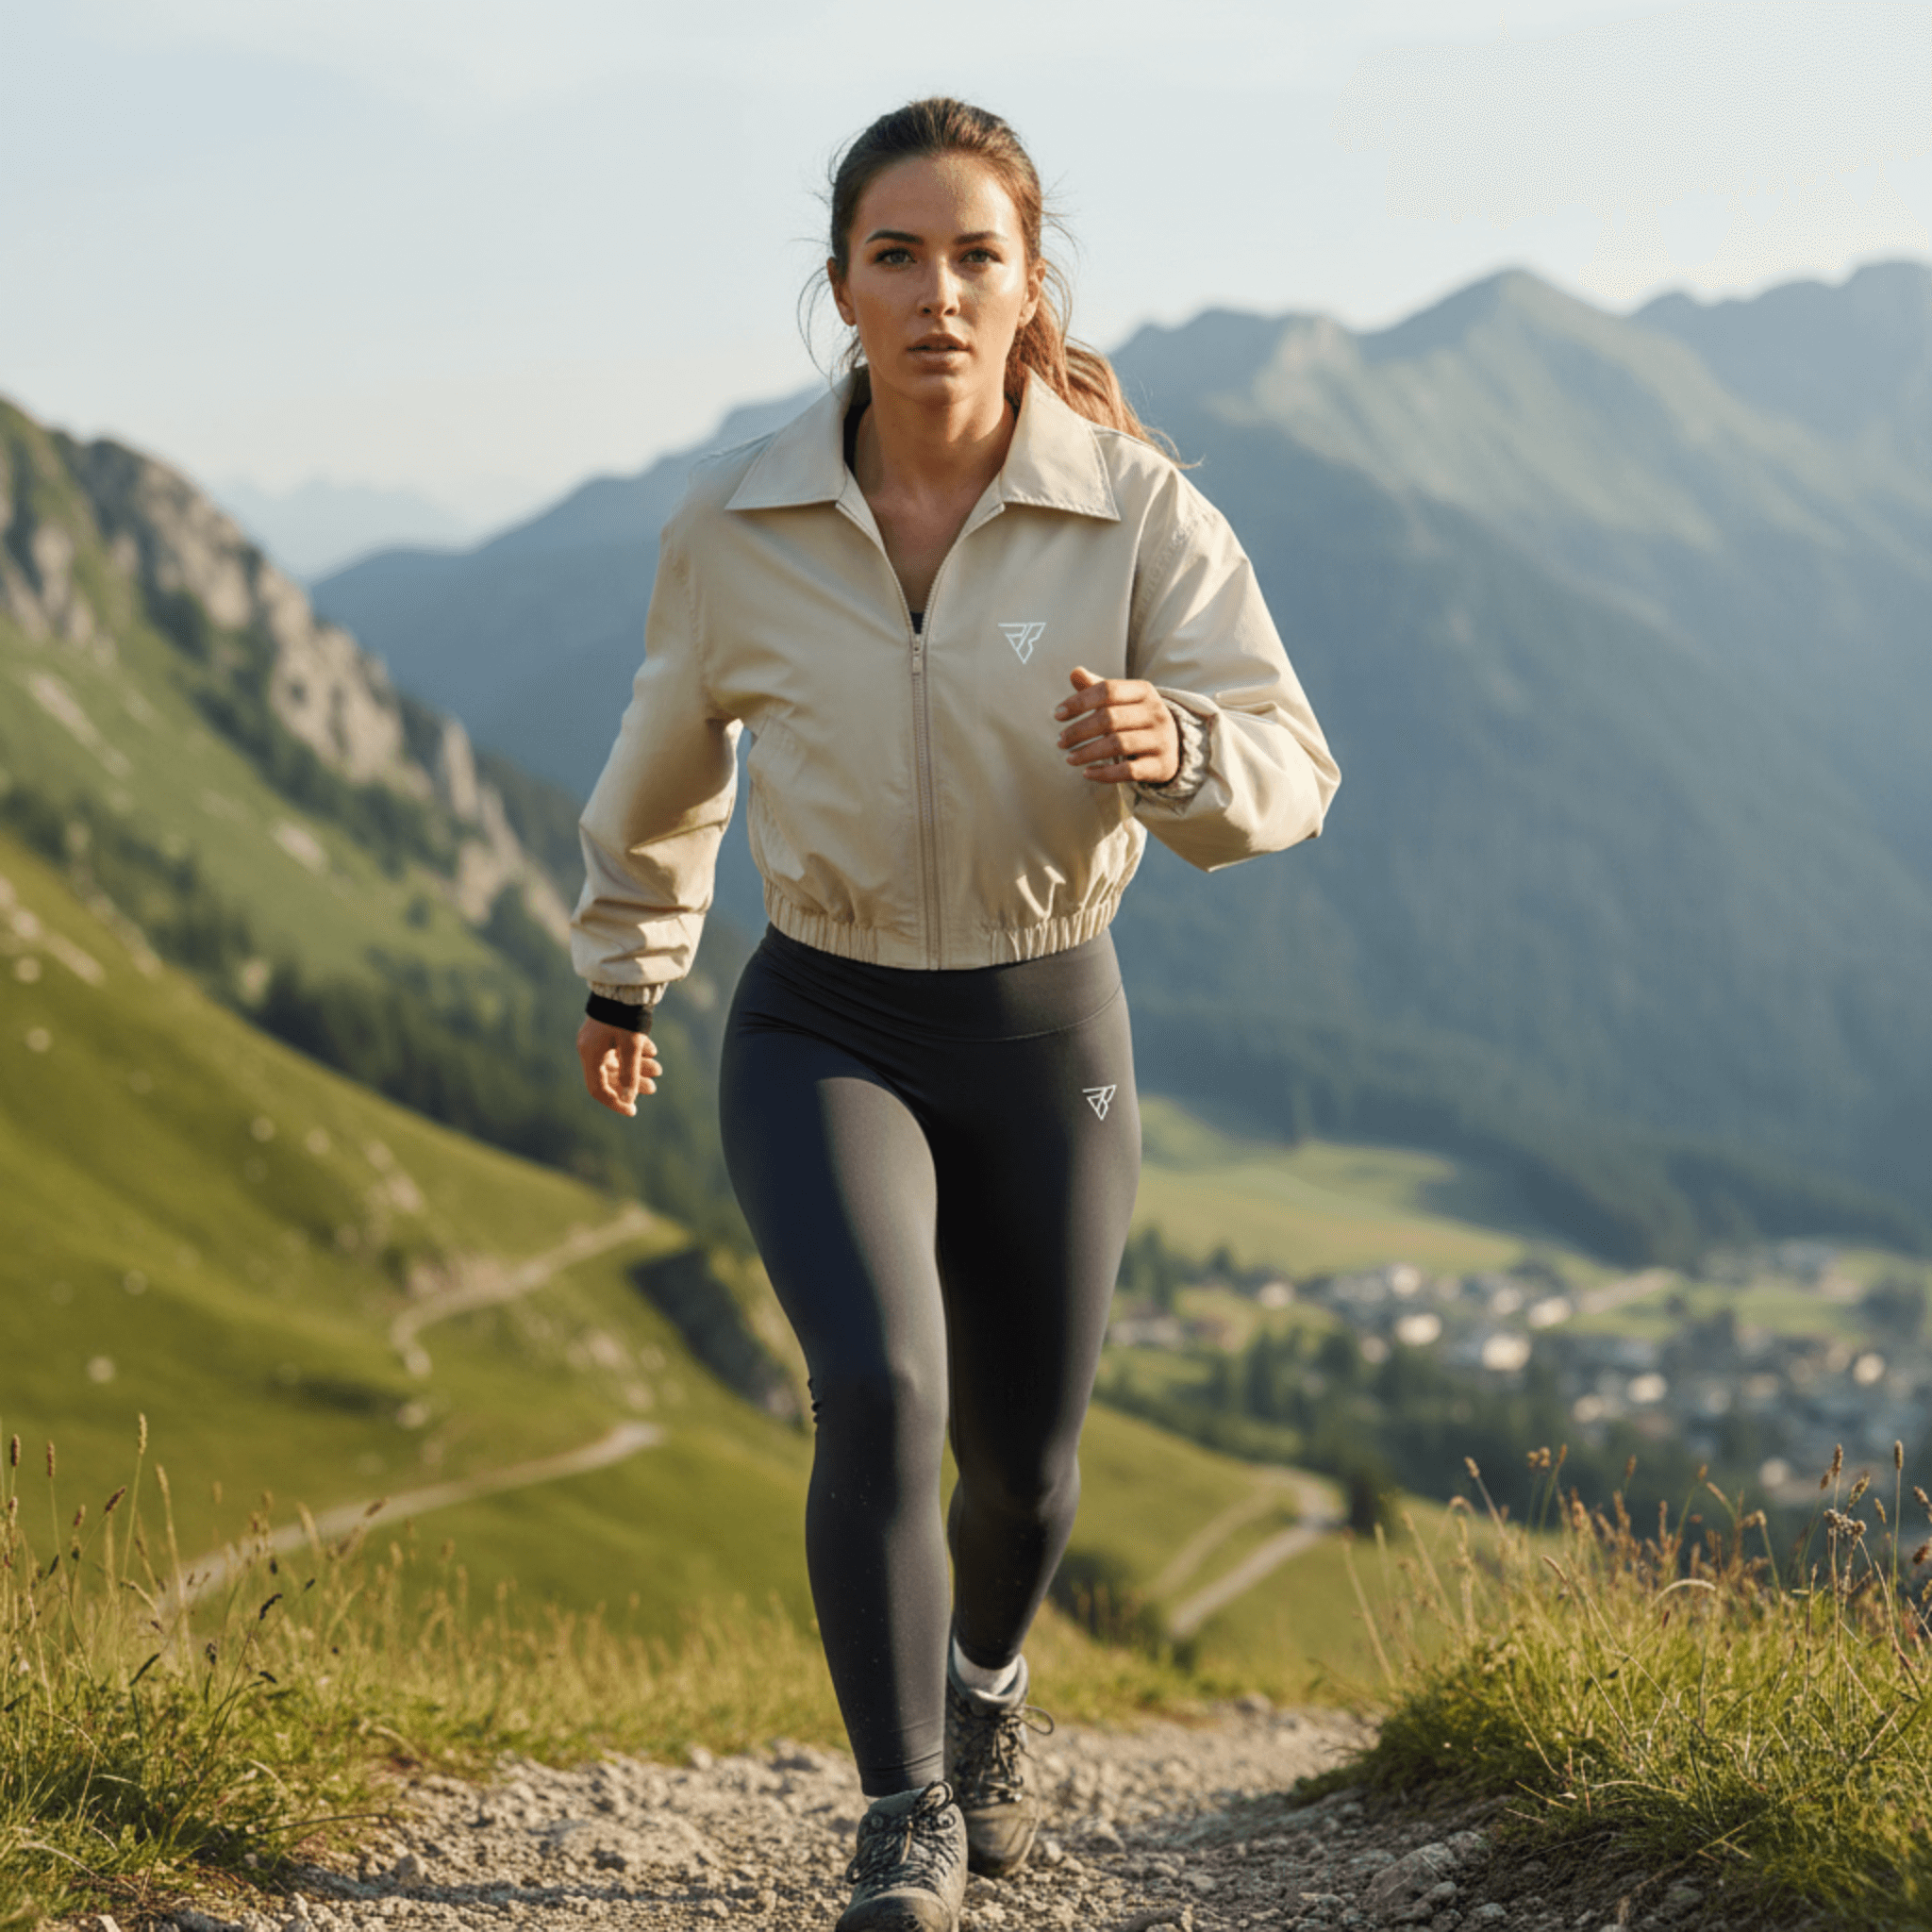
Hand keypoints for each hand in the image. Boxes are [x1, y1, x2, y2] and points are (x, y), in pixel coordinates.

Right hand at [577, 1018, 660, 1116]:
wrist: (625, 983)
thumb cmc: (626, 1015)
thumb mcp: (632, 1046)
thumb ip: (631, 1074)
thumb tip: (630, 1099)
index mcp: (590, 1054)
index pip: (597, 1089)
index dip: (615, 1102)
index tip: (633, 1110)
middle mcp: (590, 1048)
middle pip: (611, 1075)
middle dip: (633, 1082)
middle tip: (653, 1088)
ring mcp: (598, 1039)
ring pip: (618, 1061)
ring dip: (638, 1067)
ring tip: (659, 1069)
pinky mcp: (608, 1029)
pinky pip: (620, 1048)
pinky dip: (636, 1052)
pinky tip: (653, 1051)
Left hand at [1054, 666, 1179, 785]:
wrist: (1173, 745)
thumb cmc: (1136, 719)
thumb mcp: (1122, 700)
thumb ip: (1097, 687)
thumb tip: (1075, 672)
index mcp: (1144, 691)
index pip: (1107, 690)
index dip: (1079, 702)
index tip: (1057, 715)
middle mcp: (1156, 713)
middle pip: (1109, 719)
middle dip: (1079, 731)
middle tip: (1060, 741)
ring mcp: (1161, 740)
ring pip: (1118, 745)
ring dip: (1088, 753)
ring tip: (1069, 758)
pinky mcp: (1161, 765)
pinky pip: (1129, 771)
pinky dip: (1104, 773)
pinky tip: (1087, 773)